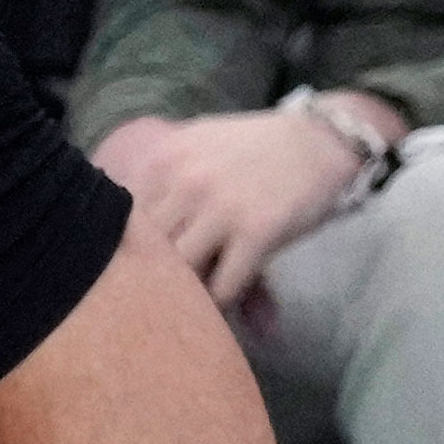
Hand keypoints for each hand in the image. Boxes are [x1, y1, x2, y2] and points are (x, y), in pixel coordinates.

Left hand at [90, 107, 363, 306]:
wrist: (321, 140)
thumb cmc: (256, 149)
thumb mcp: (199, 149)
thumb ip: (161, 187)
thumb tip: (126, 239)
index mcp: (163, 159)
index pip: (122, 223)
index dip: (129, 254)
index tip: (140, 271)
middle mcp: (185, 181)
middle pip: (147, 252)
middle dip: (156, 278)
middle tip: (168, 295)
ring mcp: (220, 207)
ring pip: (180, 273)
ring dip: (188, 294)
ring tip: (197, 301)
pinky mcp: (256, 232)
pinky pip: (223, 287)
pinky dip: (223, 303)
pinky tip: (231, 297)